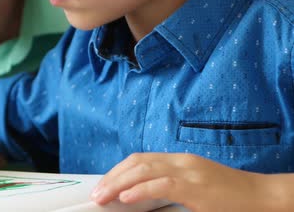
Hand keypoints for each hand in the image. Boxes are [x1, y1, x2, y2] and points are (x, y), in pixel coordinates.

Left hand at [92, 153, 270, 211]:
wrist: (262, 197)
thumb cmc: (229, 197)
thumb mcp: (194, 189)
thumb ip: (168, 188)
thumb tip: (137, 198)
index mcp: (178, 161)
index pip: (139, 159)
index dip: (117, 171)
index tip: (102, 185)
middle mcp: (181, 161)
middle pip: (136, 162)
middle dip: (111, 177)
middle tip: (95, 193)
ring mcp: (189, 171)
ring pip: (144, 169)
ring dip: (118, 183)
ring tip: (103, 197)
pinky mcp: (197, 186)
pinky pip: (163, 185)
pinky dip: (140, 190)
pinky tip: (126, 197)